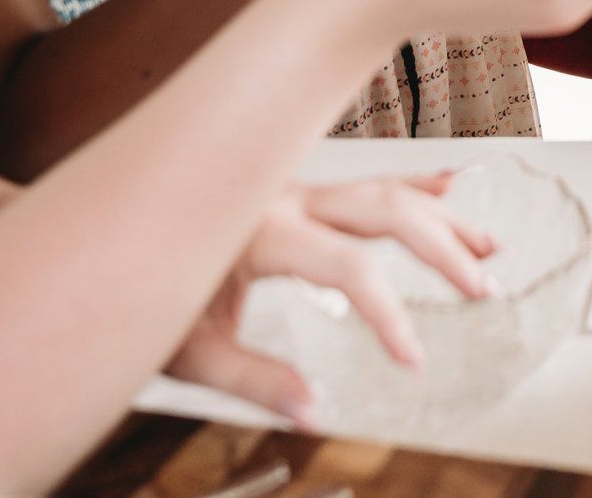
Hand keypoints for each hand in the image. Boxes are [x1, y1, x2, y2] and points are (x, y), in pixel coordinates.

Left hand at [164, 172, 497, 419]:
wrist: (104, 241)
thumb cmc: (140, 297)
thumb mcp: (190, 353)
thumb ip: (257, 381)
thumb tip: (316, 412)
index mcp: (261, 233)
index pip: (349, 267)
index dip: (389, 315)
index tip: (413, 361)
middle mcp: (283, 196)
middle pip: (384, 209)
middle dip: (442, 248)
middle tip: (482, 289)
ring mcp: (291, 185)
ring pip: (382, 188)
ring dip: (440, 217)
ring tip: (487, 248)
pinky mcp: (293, 188)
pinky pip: (363, 178)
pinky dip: (411, 182)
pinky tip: (451, 186)